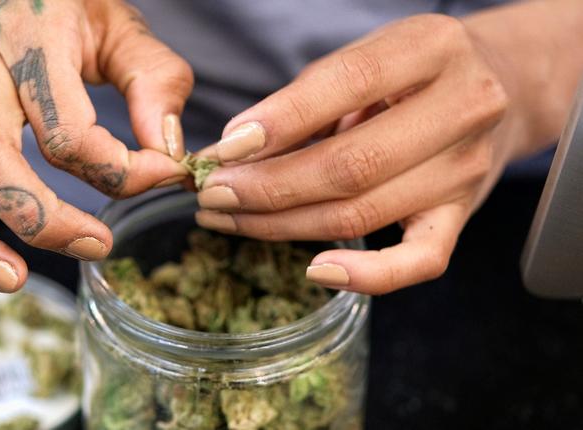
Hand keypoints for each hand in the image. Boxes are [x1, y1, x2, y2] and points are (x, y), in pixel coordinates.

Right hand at [0, 0, 192, 298]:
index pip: (68, 130)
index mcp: (32, 45)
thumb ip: (154, 80)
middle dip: (36, 219)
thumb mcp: (119, 25)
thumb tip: (167, 151)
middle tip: (94, 247)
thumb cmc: (61, 8)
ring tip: (9, 280)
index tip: (165, 175)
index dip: (123, 171)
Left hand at [195, 14, 525, 293]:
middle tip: (213, 196)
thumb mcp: (364, 59)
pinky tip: (313, 271)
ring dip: (283, 225)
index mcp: (430, 49)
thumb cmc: (410, 74)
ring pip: (364, 213)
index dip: (277, 123)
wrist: (499, 88)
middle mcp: (461, 108)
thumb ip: (306, 98)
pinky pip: (419, 261)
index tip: (223, 150)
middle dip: (266, 188)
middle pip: (350, 166)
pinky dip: (366, 275)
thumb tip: (236, 149)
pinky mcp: (462, 215)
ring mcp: (465, 169)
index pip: (345, 86)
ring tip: (230, 220)